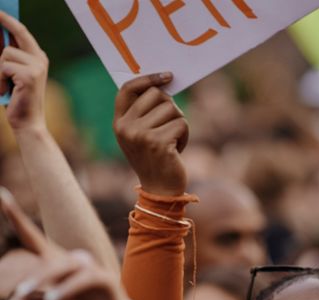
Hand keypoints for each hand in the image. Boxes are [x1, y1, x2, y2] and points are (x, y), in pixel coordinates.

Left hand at [0, 12, 47, 131]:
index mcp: (38, 58)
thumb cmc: (16, 99)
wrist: (28, 124)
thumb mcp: (12, 74)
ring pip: (5, 53)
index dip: (8, 19)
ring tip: (4, 85)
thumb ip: (8, 55)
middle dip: (4, 21)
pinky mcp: (30, 75)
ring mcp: (37, 67)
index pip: (22, 31)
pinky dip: (0, 79)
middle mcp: (40, 59)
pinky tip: (7, 91)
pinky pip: (3, 66)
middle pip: (17, 32)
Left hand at [0, 189, 135, 299]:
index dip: (16, 216)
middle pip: (44, 261)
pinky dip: (65, 289)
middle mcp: (73, 259)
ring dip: (40, 280)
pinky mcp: (105, 279)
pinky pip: (82, 279)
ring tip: (24, 295)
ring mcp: (90, 267)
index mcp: (57, 261)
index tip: (1, 193)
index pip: (32, 236)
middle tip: (16, 299)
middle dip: (29, 280)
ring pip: (60, 267)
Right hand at [114, 74, 188, 195]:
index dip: (148, 78)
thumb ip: (143, 112)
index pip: (128, 89)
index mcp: (119, 123)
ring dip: (179, 124)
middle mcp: (127, 127)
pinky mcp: (159, 143)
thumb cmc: (154, 160)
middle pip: (157, 95)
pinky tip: (177, 150)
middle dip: (170, 108)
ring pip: (172, 109)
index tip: (167, 76)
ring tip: (172, 142)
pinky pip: (181, 124)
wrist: (160, 191)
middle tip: (170, 128)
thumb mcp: (140, 135)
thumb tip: (163, 84)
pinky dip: (185, 136)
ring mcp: (141, 135)